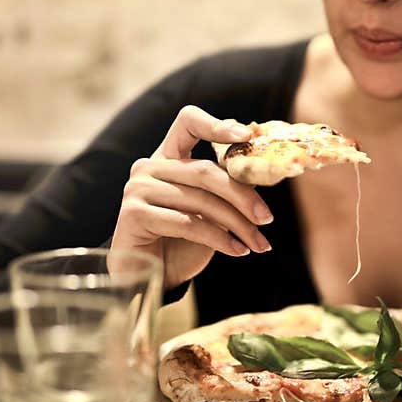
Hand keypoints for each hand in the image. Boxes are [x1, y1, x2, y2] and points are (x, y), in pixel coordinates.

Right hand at [110, 105, 273, 289]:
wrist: (149, 279)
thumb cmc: (181, 243)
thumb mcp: (209, 211)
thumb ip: (225, 188)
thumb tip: (262, 172)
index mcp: (167, 157)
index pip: (189, 123)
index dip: (218, 126)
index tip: (248, 136)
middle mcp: (148, 167)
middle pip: (205, 171)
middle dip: (242, 197)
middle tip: (267, 218)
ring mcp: (137, 188)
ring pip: (201, 201)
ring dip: (237, 225)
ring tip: (258, 244)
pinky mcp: (134, 214)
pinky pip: (188, 223)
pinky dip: (220, 239)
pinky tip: (238, 251)